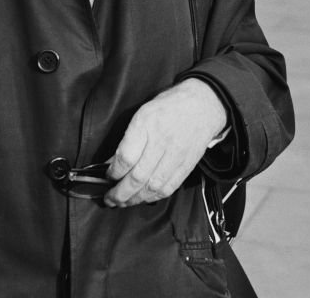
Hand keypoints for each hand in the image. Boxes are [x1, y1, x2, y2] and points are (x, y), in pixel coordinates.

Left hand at [104, 78, 227, 206]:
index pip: (126, 157)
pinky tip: (143, 199)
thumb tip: (112, 162)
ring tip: (123, 202)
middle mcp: (161, 142)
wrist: (202, 105)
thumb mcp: (143, 113)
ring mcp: (176, 156)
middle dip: (120, 193)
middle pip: (137, 177)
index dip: (113, 172)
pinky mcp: (186, 167)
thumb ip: (128, 138)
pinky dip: (153, 197)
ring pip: (152, 187)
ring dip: (134, 200)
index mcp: (147, 124)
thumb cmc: (168, 107)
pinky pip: (168, 188)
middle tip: (109, 199)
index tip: (107, 176)